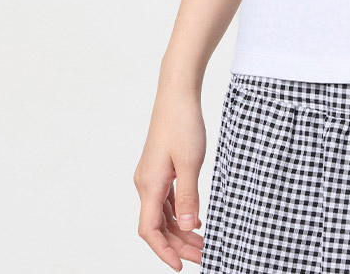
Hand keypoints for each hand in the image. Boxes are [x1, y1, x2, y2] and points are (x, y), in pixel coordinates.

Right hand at [134, 84, 207, 268]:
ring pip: (164, 215)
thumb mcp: (190, 162)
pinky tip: (196, 221)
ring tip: (203, 244)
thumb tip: (186, 228)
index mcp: (149, 186)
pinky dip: (180, 214)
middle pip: (158, 227)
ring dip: (181, 231)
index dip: (164, 252)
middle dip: (179, 245)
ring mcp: (152, 177)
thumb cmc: (183, 124)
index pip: (150, 231)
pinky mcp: (160, 169)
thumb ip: (188, 197)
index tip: (181, 266)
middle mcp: (146, 184)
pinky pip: (167, 201)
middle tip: (203, 256)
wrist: (177, 94)